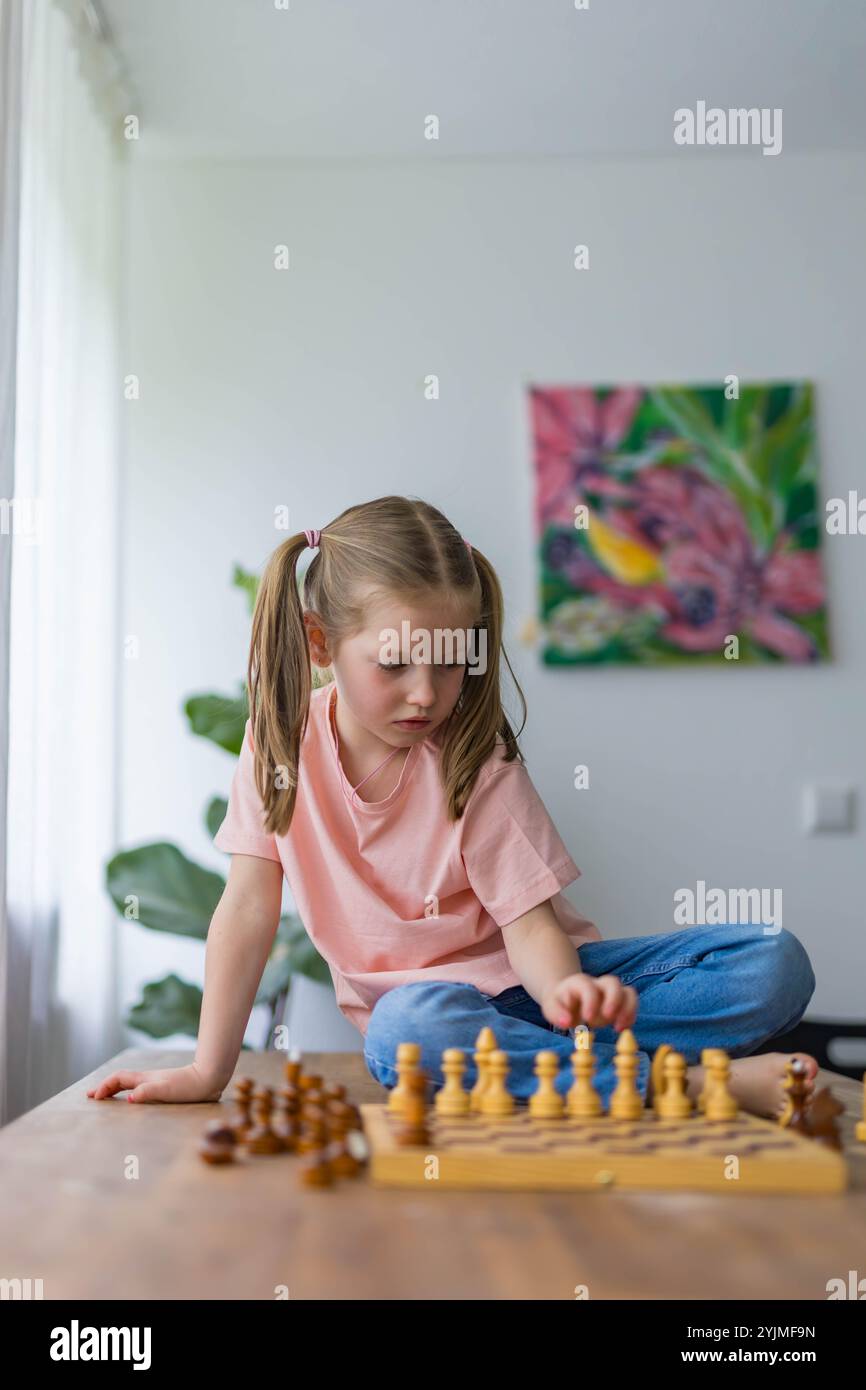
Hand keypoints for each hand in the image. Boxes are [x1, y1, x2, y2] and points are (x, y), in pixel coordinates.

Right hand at [86, 1063, 225, 1103]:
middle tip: (91, 1096)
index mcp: (145, 1079)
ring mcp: (156, 1083)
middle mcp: (148, 1079)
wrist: (210, 1079)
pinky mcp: (164, 1088)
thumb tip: (130, 1098)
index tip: (94, 1098)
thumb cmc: (189, 1087)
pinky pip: (139, 1089)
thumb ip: (148, 1092)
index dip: (104, 1087)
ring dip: (115, 1089)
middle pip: (121, 1080)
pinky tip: (132, 1100)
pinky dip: (129, 1093)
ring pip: (129, 1084)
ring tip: (106, 1097)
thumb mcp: (167, 1091)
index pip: (118, 1079)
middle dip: (105, 1087)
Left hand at [541, 972, 637, 1032]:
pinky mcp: (620, 1001)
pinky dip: (631, 1016)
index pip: (588, 987)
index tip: (587, 1019)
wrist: (567, 997)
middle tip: (608, 1017)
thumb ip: (556, 1013)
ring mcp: (611, 992)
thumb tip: (566, 1022)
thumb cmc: (560, 1003)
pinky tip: (623, 1028)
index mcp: (579, 983)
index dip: (590, 1001)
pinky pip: (632, 1003)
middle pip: (613, 983)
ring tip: (619, 1028)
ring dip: (627, 1009)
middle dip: (614, 1000)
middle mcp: (598, 984)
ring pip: (628, 991)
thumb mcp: (551, 1006)